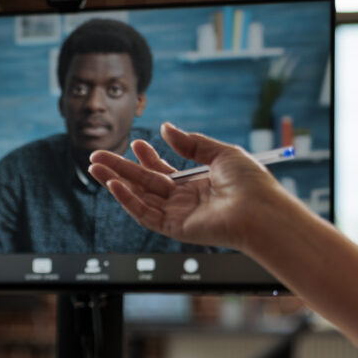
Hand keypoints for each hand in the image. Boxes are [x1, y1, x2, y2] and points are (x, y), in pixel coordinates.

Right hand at [87, 122, 294, 251]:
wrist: (261, 211)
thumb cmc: (251, 184)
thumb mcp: (221, 153)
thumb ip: (191, 143)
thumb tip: (166, 129)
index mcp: (196, 185)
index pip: (162, 172)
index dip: (146, 158)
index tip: (135, 143)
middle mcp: (184, 201)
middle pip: (144, 184)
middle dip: (119, 169)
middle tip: (97, 156)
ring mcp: (177, 216)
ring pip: (138, 198)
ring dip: (115, 183)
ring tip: (95, 167)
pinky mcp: (174, 229)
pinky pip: (144, 214)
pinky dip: (128, 200)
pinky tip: (114, 185)